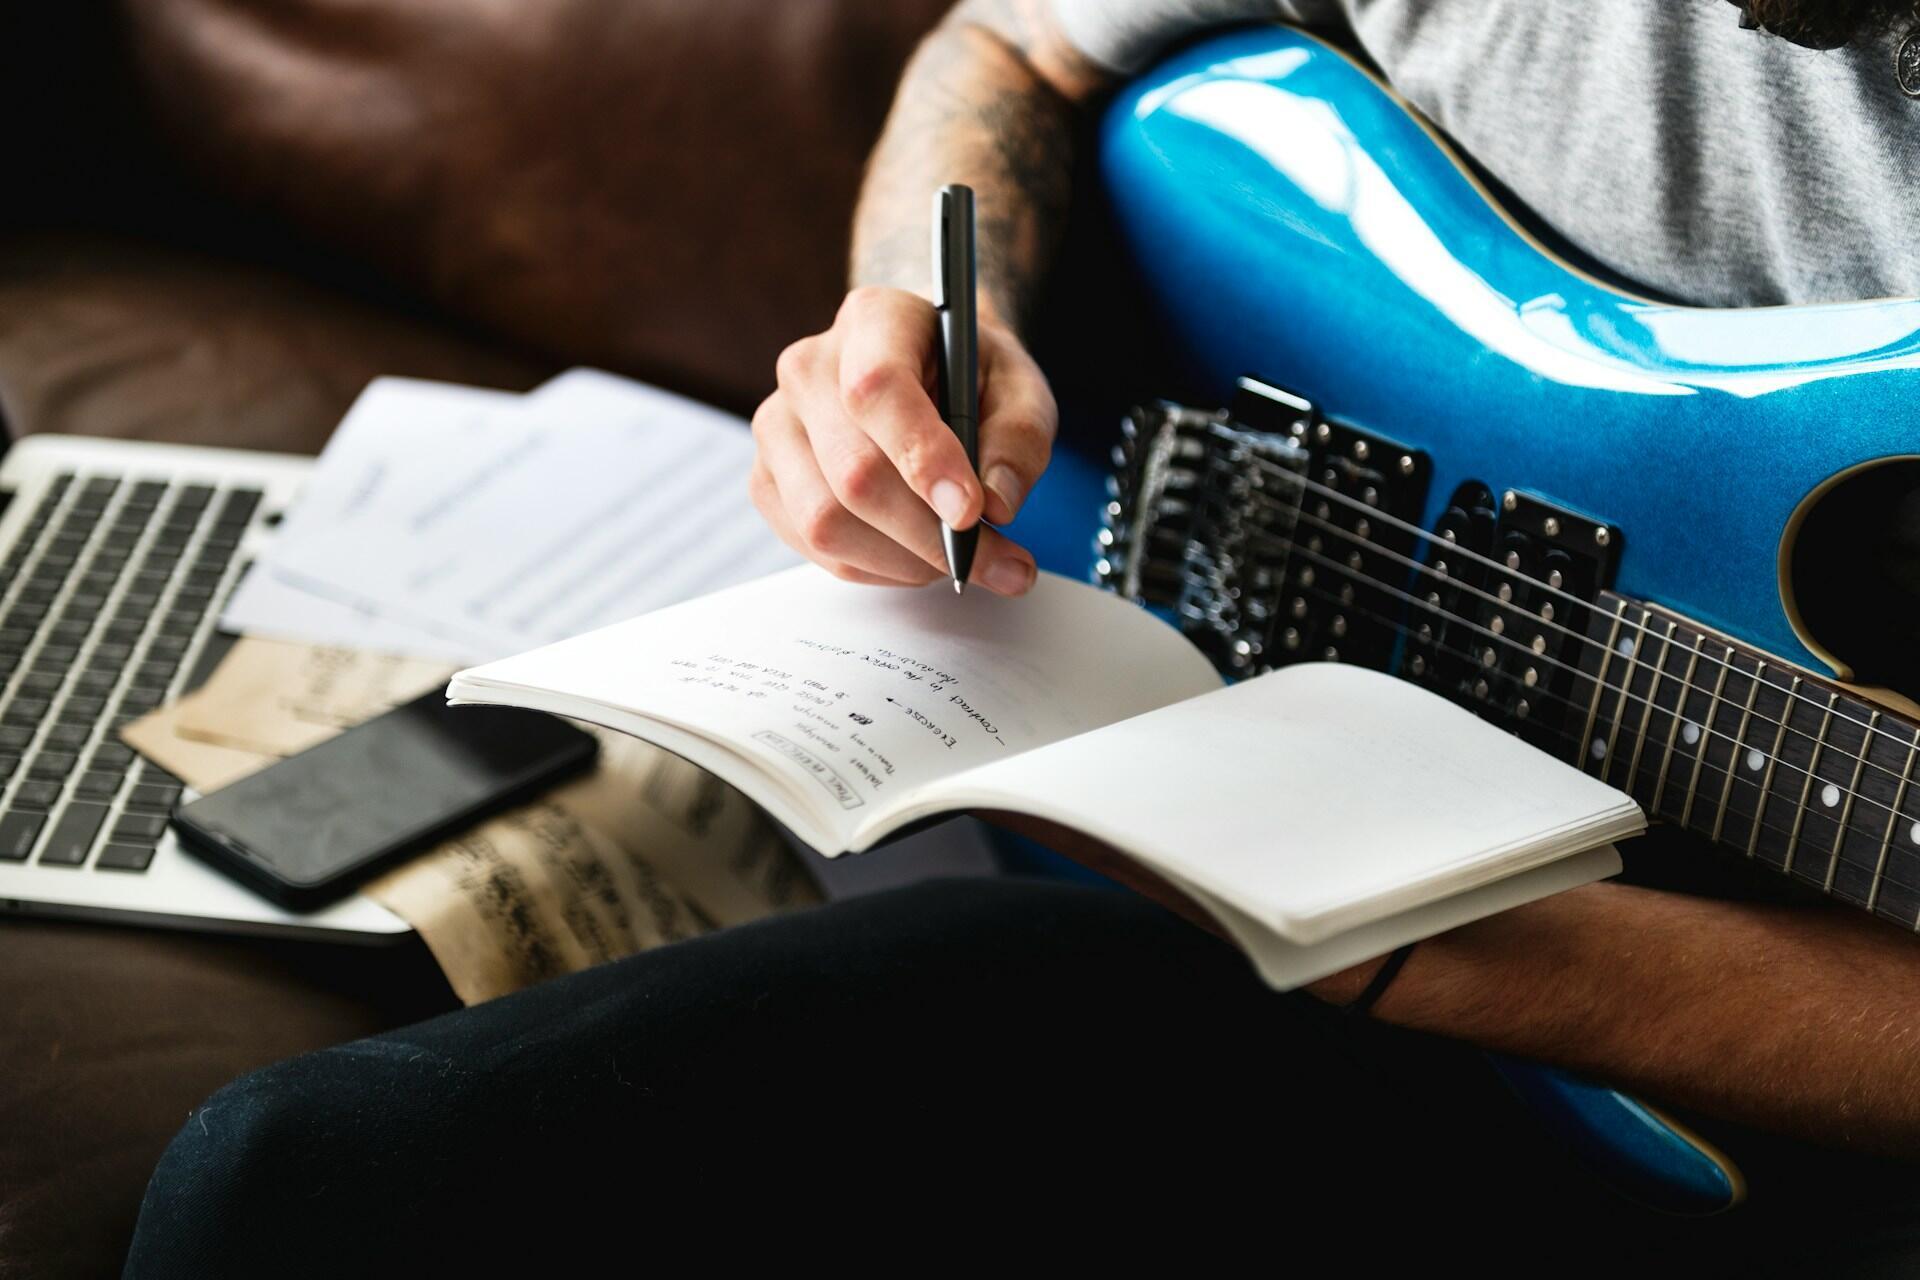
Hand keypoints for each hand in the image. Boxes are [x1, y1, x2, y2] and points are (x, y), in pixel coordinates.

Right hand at [750, 286, 1055, 593]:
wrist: (930, 378)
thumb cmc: (974, 380)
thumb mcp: (1022, 391)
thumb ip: (1019, 440)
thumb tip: (994, 505)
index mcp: (873, 320)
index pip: (878, 388)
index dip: (923, 457)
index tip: (970, 511)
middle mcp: (808, 367)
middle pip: (853, 472)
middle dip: (928, 534)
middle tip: (992, 560)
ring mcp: (778, 425)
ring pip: (825, 520)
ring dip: (902, 560)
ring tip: (958, 559)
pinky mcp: (768, 480)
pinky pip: (814, 546)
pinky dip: (875, 568)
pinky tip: (915, 555)